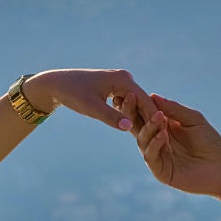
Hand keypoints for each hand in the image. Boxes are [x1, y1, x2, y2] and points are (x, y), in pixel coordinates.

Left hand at [23, 69, 157, 130]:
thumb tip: (129, 128)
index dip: (155, 119)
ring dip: (141, 119)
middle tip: (163, 142)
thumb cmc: (72, 94)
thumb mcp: (91, 108)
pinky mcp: (115, 87)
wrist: (56, 84)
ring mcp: (120, 82)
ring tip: (152, 138)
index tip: (163, 137)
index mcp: (123, 80)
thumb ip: (111, 117)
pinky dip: (131, 115)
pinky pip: (128, 102)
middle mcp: (125, 78)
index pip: (146, 101)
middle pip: (143, 102)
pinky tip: (136, 129)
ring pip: (136, 103)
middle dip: (151, 121)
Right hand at [130, 94, 220, 203]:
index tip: (132, 92)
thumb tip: (153, 96)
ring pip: (142, 140)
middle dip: (132, 113)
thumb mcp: (194, 120)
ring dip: (149, 128)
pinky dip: (154, 144)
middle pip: (137, 126)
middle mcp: (156, 140)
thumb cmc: (210, 141)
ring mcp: (157, 155)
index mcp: (162, 126)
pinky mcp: (160, 170)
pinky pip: (150, 156)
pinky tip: (162, 135)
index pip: (144, 113)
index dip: (137, 103)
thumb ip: (174, 109)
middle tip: (131, 99)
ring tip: (158, 118)